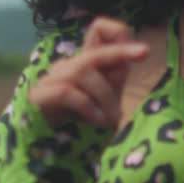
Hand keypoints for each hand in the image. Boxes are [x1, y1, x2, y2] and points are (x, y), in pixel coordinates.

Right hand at [28, 18, 149, 128]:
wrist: (49, 150)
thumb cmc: (80, 125)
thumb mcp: (105, 101)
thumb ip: (115, 78)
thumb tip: (139, 52)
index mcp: (85, 65)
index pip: (97, 32)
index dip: (116, 33)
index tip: (142, 50)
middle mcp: (67, 67)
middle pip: (94, 52)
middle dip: (120, 52)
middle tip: (144, 53)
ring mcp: (50, 80)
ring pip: (82, 72)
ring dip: (104, 97)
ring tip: (112, 119)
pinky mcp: (38, 96)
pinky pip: (67, 92)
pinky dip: (88, 107)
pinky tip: (97, 122)